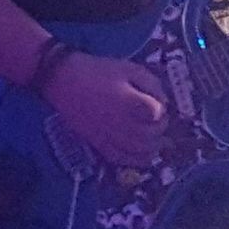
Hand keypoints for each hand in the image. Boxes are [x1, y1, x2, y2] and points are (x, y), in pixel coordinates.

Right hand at [41, 52, 168, 166]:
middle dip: (160, 127)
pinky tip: (144, 153)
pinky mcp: (99, 144)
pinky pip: (122, 159)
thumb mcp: (129, 69)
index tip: (158, 104)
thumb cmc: (99, 72)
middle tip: (158, 119)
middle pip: (151, 134)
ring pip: (140, 150)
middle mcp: (121, 123)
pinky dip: (137, 159)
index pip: (156, 113)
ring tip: (155, 136)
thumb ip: (151, 84)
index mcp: (129, 102)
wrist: (64, 81)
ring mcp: (109, 136)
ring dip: (153, 145)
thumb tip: (164, 102)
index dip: (162, 110)